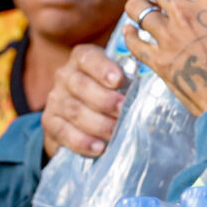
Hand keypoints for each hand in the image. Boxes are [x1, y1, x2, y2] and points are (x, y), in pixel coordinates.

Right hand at [41, 44, 127, 160]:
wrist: (75, 119)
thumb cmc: (106, 94)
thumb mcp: (116, 81)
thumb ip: (130, 78)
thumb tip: (156, 83)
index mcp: (82, 59)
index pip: (88, 58)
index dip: (102, 68)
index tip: (118, 80)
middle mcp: (65, 76)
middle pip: (80, 85)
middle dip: (104, 100)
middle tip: (123, 110)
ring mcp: (55, 99)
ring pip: (74, 110)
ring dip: (98, 123)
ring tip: (116, 133)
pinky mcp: (50, 122)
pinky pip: (63, 132)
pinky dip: (82, 141)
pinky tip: (99, 148)